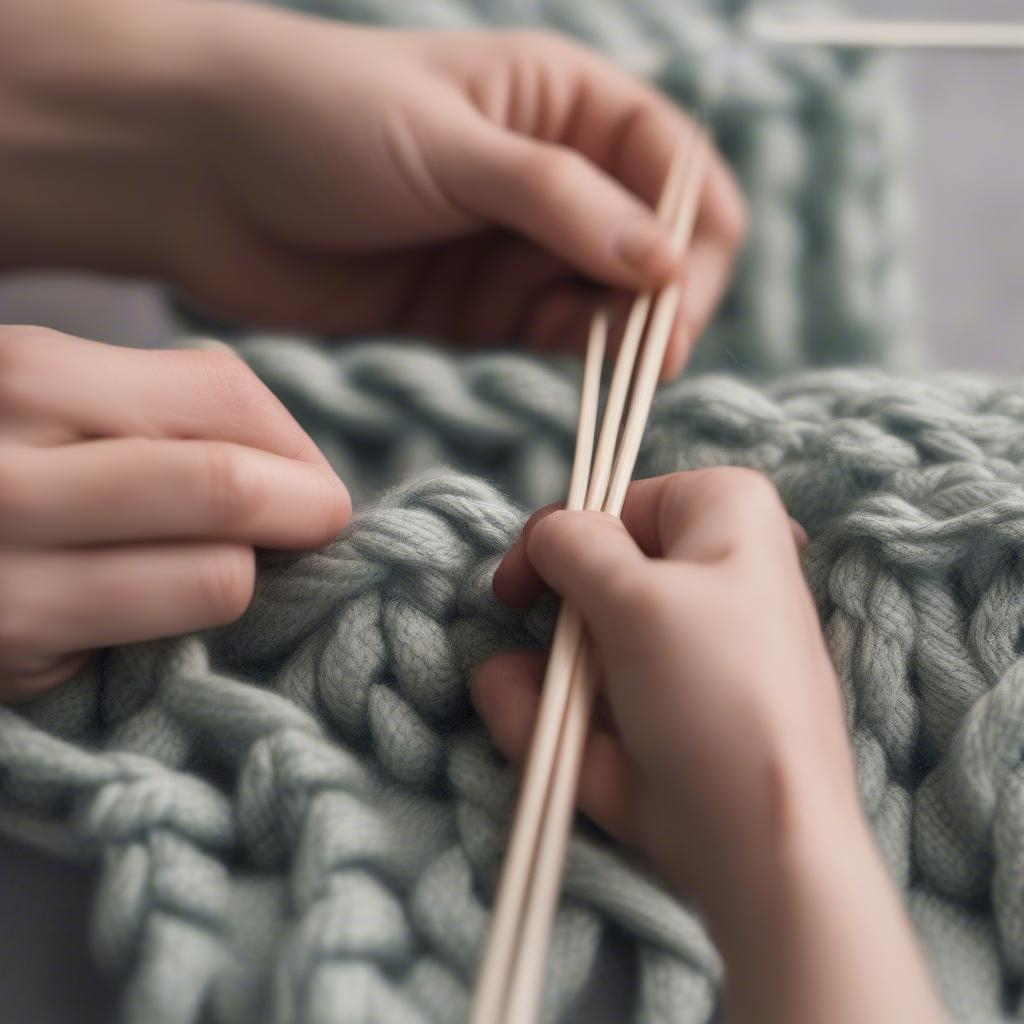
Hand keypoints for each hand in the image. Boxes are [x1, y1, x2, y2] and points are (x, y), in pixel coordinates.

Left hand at [0, 2, 744, 376]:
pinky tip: (577, 366)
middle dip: (666, 296)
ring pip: (609, 299)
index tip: (680, 297)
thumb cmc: (319, 118)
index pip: (678, 168)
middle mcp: (554, 176)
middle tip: (657, 351)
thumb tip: (667, 263)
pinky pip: (552, 334)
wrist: (197, 174)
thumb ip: (564, 203)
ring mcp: (515, 246)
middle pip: (655, 244)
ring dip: (625, 334)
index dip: (696, 234)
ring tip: (616, 364)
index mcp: (565, 102)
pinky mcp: (476, 308)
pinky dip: (576, 353)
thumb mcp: (454, 145)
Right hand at [0, 327, 349, 699]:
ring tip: (220, 564)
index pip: (227, 396)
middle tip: (316, 525)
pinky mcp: (11, 657)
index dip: (295, 444)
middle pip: (229, 483)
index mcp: (27, 374)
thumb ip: (165, 412)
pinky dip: (181, 627)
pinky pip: (161, 644)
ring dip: (244, 573)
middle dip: (304, 510)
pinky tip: (145, 610)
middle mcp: (7, 470)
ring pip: (218, 576)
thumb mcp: (49, 399)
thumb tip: (304, 471)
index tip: (309, 479)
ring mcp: (4, 573)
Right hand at [474, 470, 944, 1023]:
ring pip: (591, 645)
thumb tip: (546, 533)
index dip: (563, 534)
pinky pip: (598, 700)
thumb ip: (572, 543)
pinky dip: (558, 715)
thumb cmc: (712, 689)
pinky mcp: (669, 716)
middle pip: (601, 575)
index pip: (622, 500)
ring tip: (517, 699)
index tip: (521, 579)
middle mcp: (718, 575)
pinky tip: (535, 733)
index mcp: (727, 517)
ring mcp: (692, 652)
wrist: (762, 838)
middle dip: (555, 616)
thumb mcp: (634, 595)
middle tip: (532, 643)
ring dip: (544, 674)